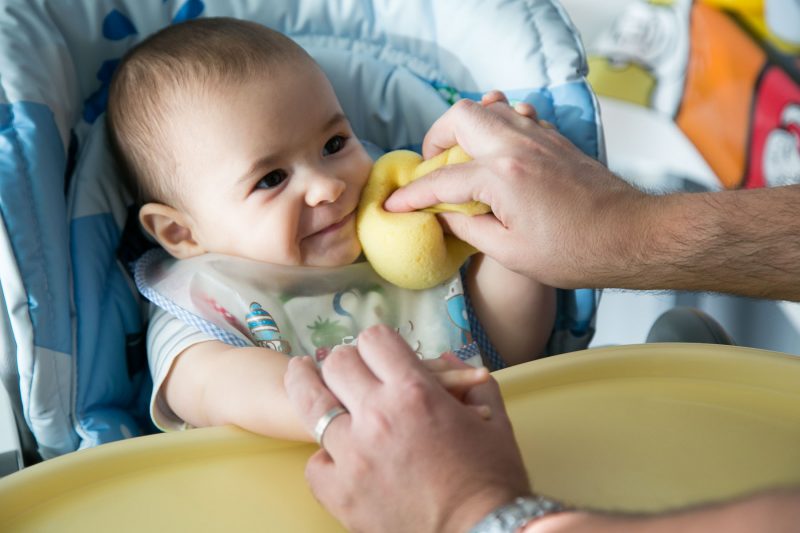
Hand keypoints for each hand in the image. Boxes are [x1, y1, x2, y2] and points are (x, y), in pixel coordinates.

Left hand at [284, 325, 530, 532]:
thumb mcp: (494, 420)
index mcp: (415, 391)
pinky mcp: (339, 493)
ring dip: (307, 385)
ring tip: (299, 372)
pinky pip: (315, 461)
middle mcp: (377, 415)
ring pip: (311, 405)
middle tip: (346, 369)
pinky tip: (332, 452)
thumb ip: (471, 382)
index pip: (375, 340)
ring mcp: (352, 455)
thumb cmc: (492, 480)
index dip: (377, 343)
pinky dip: (325, 456)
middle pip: (338, 364)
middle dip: (345, 362)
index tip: (377, 352)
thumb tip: (446, 362)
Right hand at [384, 95, 648, 288]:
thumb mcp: (511, 253)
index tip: (393, 206)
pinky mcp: (555, 139)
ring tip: (461, 159)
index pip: (441, 180)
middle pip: (460, 117)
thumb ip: (469, 229)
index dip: (412, 195)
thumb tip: (444, 216)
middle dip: (436, 139)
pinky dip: (497, 127)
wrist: (630, 236)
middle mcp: (517, 146)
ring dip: (466, 128)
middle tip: (432, 168)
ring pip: (490, 108)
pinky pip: (517, 116)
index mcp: (502, 177)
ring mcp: (539, 137)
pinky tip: (498, 154)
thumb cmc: (574, 253)